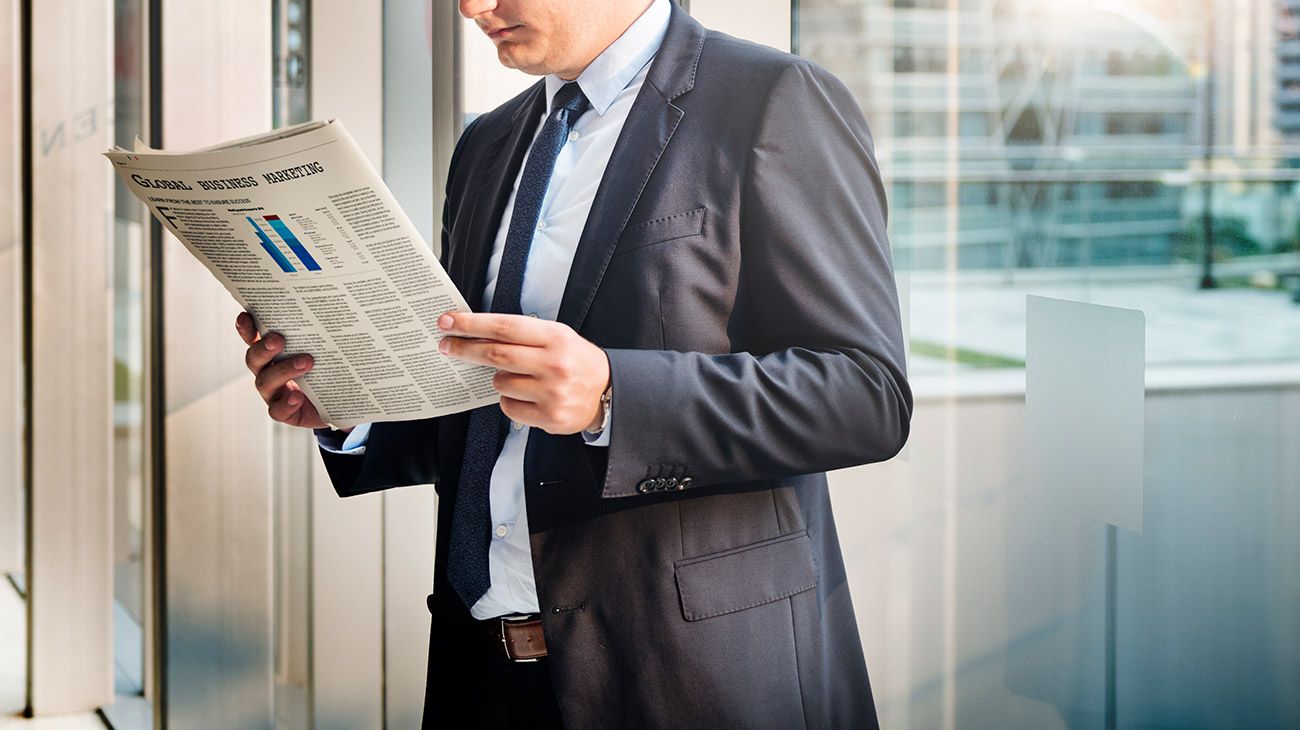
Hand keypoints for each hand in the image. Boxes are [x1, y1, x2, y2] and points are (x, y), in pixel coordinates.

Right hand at [235, 312, 330, 429]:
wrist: (343, 403)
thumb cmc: (331, 371)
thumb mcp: (328, 349)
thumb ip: (324, 331)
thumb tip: (338, 303)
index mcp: (275, 353)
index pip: (255, 338)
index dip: (247, 329)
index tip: (246, 316)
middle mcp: (269, 371)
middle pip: (254, 358)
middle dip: (263, 348)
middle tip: (279, 339)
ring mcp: (274, 393)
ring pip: (265, 382)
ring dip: (283, 370)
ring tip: (306, 362)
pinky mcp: (285, 413)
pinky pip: (277, 411)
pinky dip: (285, 404)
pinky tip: (297, 397)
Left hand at [437, 312, 608, 434]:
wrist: (608, 392)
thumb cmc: (576, 360)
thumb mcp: (556, 336)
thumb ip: (522, 335)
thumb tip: (476, 334)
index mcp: (555, 338)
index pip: (504, 328)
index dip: (471, 324)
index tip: (448, 321)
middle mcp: (554, 364)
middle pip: (495, 355)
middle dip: (465, 349)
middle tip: (446, 345)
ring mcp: (552, 392)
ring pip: (500, 383)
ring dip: (499, 379)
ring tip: (518, 377)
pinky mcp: (549, 417)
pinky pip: (509, 407)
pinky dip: (510, 400)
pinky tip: (527, 396)